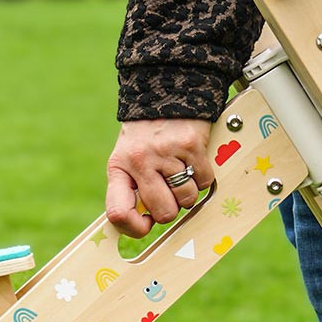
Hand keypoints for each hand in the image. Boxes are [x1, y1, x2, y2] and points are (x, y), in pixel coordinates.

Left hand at [105, 118, 214, 237]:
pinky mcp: (191, 145)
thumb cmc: (145, 136)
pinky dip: (202, 176)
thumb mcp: (127, 160)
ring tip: (180, 172)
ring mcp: (165, 153)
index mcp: (118, 168)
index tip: (146, 223)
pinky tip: (192, 161)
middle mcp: (139, 161)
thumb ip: (131, 189)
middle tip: (169, 191)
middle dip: (171, 209)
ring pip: (186, 199)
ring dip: (188, 192)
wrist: (164, 93)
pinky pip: (203, 181)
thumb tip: (145, 223)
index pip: (117, 213)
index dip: (134, 228)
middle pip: (163, 213)